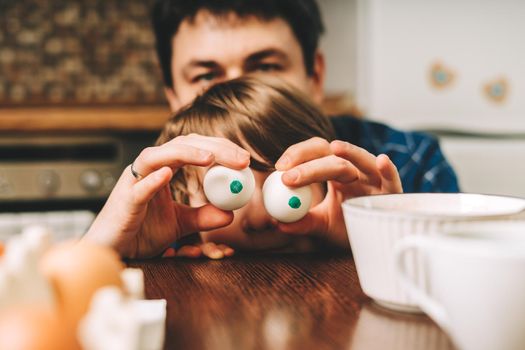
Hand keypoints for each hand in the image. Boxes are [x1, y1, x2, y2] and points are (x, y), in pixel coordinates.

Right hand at [83, 134, 249, 257]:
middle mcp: (149, 170)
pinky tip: (168, 174)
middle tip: (240, 159)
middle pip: (181, 146)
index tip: (245, 159)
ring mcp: (134, 182)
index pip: (194, 149)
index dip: (220, 149)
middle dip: (213, 148)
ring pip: (157, 157)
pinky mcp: (124, 200)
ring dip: (185, 154)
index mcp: (163, 170)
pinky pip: (138, 187)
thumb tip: (229, 213)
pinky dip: (152, 180)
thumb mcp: (180, 224)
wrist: (114, 252)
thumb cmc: (141, 233)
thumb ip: (203, 217)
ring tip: (210, 158)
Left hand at [274, 137, 402, 247]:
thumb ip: (302, 222)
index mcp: (336, 172)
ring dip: (351, 152)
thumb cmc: (349, 228)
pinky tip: (382, 161)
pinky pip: (392, 180)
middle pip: (333, 158)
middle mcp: (356, 171)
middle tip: (288, 175)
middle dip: (310, 164)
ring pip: (363, 161)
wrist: (374, 245)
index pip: (317, 152)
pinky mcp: (393, 193)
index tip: (279, 168)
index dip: (298, 155)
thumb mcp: (322, 225)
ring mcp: (375, 180)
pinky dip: (388, 170)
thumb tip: (277, 222)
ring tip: (336, 147)